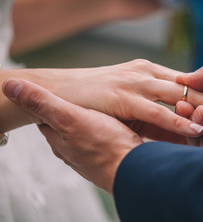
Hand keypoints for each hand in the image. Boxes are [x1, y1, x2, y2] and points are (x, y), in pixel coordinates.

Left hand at [3, 78, 140, 193]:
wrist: (135, 170)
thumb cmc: (106, 146)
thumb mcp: (70, 117)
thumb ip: (43, 102)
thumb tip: (11, 87)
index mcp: (60, 138)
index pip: (45, 117)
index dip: (49, 102)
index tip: (53, 92)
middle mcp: (72, 150)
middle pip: (66, 128)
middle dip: (71, 114)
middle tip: (80, 100)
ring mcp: (91, 157)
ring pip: (86, 136)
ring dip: (91, 125)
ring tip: (100, 113)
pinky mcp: (110, 158)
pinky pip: (104, 142)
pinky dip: (107, 135)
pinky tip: (117, 130)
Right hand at [51, 59, 202, 137]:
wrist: (58, 88)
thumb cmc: (96, 94)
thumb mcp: (130, 95)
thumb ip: (153, 103)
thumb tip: (176, 118)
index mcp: (151, 71)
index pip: (189, 81)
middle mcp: (147, 74)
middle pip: (191, 86)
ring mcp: (136, 84)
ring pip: (179, 96)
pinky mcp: (123, 98)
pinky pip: (156, 112)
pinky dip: (176, 122)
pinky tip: (194, 130)